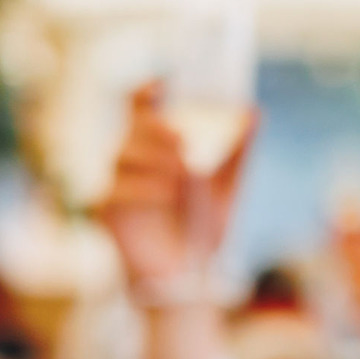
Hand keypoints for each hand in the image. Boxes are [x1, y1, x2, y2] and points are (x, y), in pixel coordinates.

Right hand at [101, 82, 254, 298]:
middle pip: (131, 124)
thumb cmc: (203, 227)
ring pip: (122, 152)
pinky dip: (140, 187)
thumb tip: (255, 111)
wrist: (188, 275)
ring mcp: (115, 180)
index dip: (147, 87)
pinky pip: (113, 187)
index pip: (141, 102)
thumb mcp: (228, 188)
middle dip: (157, 128)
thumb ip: (239, 150)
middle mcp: (131, 156)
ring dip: (154, 157)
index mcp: (157, 143)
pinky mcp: (104, 208)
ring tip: (184, 171)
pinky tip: (166, 193)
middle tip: (184, 141)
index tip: (165, 83)